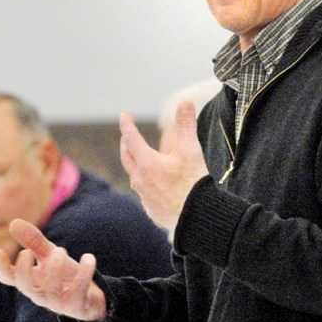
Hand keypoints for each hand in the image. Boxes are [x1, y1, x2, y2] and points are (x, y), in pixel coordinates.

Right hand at [0, 219, 106, 321]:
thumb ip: (33, 241)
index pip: (9, 278)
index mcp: (30, 281)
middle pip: (25, 286)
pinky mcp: (77, 306)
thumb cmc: (64, 275)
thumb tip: (13, 223)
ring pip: (51, 290)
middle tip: (27, 252)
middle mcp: (40, 294)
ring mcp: (58, 303)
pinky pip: (79, 291)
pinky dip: (84, 273)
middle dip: (24, 270)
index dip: (2, 267)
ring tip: (60, 250)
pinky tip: (88, 257)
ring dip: (54, 270)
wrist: (90, 299)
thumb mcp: (49, 256)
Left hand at [119, 101, 207, 230]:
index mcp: (148, 163)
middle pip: (127, 158)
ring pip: (134, 177)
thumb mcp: (191, 151)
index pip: (132, 139)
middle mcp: (141, 180)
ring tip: (139, 161)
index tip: (124, 116)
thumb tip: (184, 103)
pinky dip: (145, 185)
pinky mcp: (152, 210)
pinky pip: (144, 194)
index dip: (127, 126)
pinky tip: (152, 187)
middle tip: (127, 137)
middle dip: (126, 145)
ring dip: (135, 166)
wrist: (197, 218)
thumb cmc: (194, 184)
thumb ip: (186, 126)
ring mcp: (145, 197)